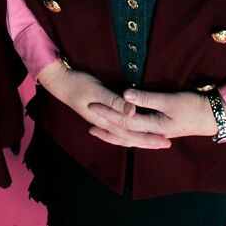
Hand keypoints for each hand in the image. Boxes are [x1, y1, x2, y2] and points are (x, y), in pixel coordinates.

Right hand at [37, 60, 169, 148]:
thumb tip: (134, 111)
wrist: (60, 82)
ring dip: (138, 138)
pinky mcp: (99, 114)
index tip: (165, 140)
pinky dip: (127, 133)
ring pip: (123, 134)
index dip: (148, 138)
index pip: (131, 133)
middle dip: (147, 141)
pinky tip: (130, 132)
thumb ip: (114, 101)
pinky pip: (117, 128)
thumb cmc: (78, 84)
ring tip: (152, 142)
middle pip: (129, 137)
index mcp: (106, 120)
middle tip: (166, 144)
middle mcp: (104, 123)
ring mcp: (101, 120)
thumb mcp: (97, 90)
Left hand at [86, 88, 225, 148]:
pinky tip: (125, 130)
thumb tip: (124, 96)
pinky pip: (139, 134)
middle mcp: (153, 133)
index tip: (92, 104)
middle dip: (107, 130)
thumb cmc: (193, 106)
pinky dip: (128, 133)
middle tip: (89, 125)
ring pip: (131, 137)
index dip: (107, 112)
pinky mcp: (162, 130)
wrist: (215, 115)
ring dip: (115, 134)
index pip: (124, 120)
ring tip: (101, 130)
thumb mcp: (170, 101)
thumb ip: (147, 99)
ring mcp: (158, 133)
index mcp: (153, 127)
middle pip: (125, 134)